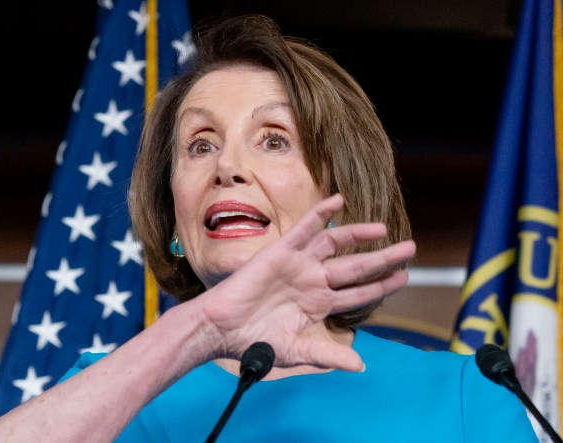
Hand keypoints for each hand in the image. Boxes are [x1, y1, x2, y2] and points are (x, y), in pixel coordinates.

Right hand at [198, 193, 415, 370]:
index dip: (382, 286)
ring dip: (359, 234)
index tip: (404, 277)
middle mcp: (313, 281)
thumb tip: (361, 365)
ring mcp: (298, 265)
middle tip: (410, 250)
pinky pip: (305, 228)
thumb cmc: (254, 341)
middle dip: (383, 259)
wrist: (222, 329)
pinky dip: (321, 214)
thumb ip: (328, 355)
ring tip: (383, 229)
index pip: (358, 293)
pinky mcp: (281, 252)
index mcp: (318, 304)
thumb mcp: (296, 351)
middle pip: (355, 267)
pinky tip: (338, 201)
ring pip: (335, 244)